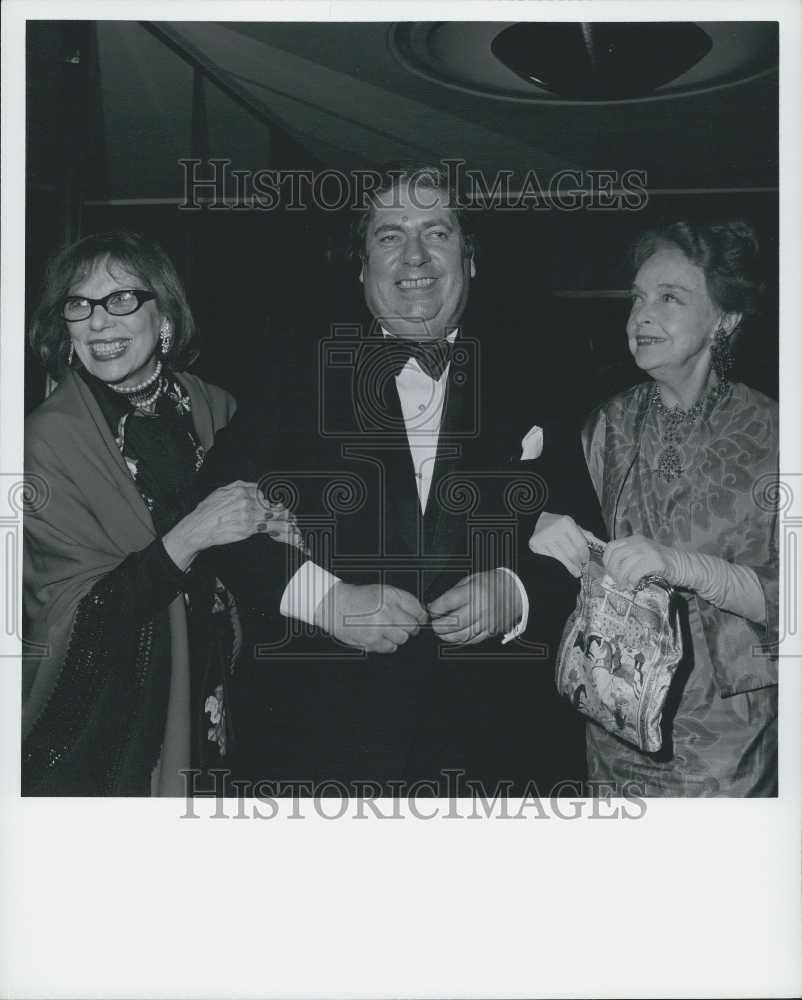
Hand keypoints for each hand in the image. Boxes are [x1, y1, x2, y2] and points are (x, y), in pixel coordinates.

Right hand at [164, 481, 291, 569]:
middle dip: (282, 510)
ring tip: (294, 523)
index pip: (262, 493)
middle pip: (270, 503)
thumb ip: (238, 487)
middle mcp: (246, 499)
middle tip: (291, 516)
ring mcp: (248, 514)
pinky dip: (280, 529)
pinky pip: (269, 527)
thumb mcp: (220, 492)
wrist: (198, 528)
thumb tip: (253, 487)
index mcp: (240, 489)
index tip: (277, 506)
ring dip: (285, 519)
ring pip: (273, 515)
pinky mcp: (248, 528)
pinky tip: (287, 531)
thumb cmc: (206, 512)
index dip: (271, 501)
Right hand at [313, 582, 427, 653]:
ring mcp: (379, 627)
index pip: (418, 610)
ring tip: (386, 629)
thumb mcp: (383, 591)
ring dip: (397, 636)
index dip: (420, 616)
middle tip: (399, 624)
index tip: (419, 619)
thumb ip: (402, 602)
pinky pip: (390, 648)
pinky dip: (387, 644)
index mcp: (391, 596)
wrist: (336, 605)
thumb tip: (420, 614)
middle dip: (409, 627)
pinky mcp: (372, 641)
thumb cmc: (358, 598)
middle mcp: (387, 611)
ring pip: (403, 639)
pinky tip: (379, 635)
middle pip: (412, 626)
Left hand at [428, 569, 522, 644]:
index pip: (448, 602)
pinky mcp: (491, 630)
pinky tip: (454, 637)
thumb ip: (453, 592)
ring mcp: (487, 621)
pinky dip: (461, 640)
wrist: (516, 591)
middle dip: (439, 626)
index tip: (431, 610)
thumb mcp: (471, 579)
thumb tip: (435, 604)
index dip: (435, 609)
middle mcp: (481, 607)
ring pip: (463, 634)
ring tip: (441, 633)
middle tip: (433, 625)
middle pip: (454, 622)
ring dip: (448, 636)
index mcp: (474, 591)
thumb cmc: (492, 583)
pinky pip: (473, 639)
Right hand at [528, 512, 593, 577]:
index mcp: (566, 522)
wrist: (535, 520)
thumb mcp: (572, 526)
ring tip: (575, 571)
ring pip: (562, 558)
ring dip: (570, 566)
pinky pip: (551, 558)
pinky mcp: (536, 544)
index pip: (580, 543)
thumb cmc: (557, 524)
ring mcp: (544, 537)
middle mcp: (555, 528)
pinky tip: (561, 565)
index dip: (585, 554)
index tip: (586, 561)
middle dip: (579, 562)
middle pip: (572, 552)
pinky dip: (558, 563)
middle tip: (581, 568)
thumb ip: (585, 536)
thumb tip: (601, 546)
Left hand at [602, 534, 674, 588]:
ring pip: (625, 565)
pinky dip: (632, 580)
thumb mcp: (641, 555)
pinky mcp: (656, 561)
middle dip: (613, 571)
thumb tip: (612, 573)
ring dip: (622, 578)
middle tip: (617, 582)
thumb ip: (628, 559)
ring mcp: (648, 550)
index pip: (611, 547)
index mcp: (633, 540)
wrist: (682, 565)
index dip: (607, 561)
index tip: (609, 572)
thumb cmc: (659, 563)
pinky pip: (637, 572)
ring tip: (624, 586)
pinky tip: (634, 585)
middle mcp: (639, 542)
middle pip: (616, 556)